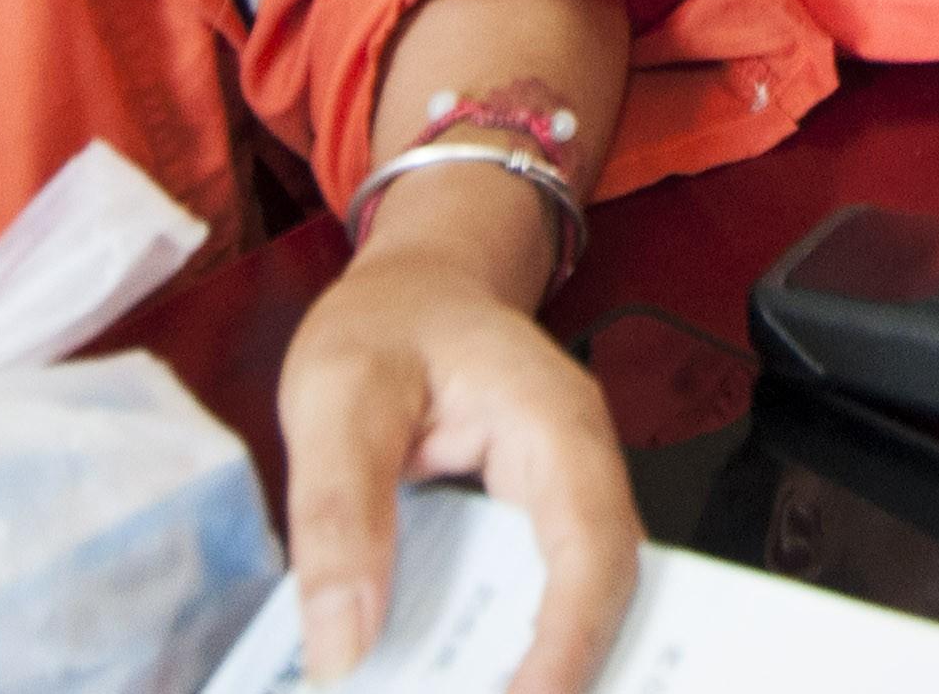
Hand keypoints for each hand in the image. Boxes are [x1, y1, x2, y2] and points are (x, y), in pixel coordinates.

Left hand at [280, 169, 637, 693]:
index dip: (569, 642)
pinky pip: (542, 594)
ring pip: (581, 599)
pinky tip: (461, 682)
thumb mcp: (333, 399)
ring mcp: (564, 496)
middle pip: (605, 589)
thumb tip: (341, 647)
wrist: (413, 283)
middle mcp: (578, 465)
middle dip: (569, 671)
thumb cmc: (385, 322)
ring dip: (542, 665)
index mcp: (551, 422)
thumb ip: (337, 515)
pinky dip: (511, 646)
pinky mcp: (534, 526)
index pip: (591, 549)